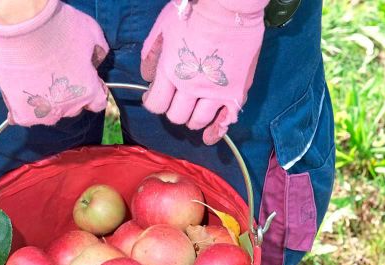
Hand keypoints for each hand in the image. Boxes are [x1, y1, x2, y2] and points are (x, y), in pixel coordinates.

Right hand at [0, 0, 108, 125]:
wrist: (23, 25)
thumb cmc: (59, 26)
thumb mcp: (92, 33)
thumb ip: (98, 52)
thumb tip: (96, 61)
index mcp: (89, 91)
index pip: (97, 103)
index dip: (92, 89)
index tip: (83, 77)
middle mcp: (69, 107)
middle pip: (73, 108)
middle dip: (68, 93)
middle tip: (55, 72)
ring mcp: (45, 113)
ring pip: (49, 113)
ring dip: (45, 101)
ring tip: (34, 79)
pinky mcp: (22, 113)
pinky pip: (24, 117)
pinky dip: (22, 108)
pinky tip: (18, 96)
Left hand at [141, 0, 267, 144]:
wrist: (230, 5)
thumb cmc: (194, 11)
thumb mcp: (162, 29)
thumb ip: (150, 56)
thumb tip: (147, 77)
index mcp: (170, 71)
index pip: (156, 105)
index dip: (153, 102)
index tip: (155, 96)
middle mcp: (191, 87)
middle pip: (176, 116)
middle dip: (173, 110)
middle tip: (177, 100)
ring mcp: (215, 92)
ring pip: (198, 121)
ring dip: (192, 119)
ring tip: (194, 109)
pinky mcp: (236, 92)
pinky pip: (226, 121)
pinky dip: (217, 130)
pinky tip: (211, 133)